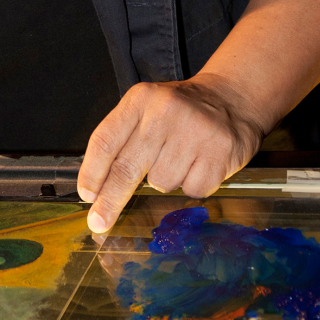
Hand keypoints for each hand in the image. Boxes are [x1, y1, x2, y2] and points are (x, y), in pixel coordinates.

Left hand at [77, 76, 264, 235]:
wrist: (231, 98)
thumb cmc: (180, 110)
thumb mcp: (146, 108)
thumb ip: (122, 139)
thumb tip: (97, 187)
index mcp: (140, 99)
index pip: (106, 141)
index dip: (92, 173)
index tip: (87, 196)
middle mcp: (165, 112)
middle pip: (127, 168)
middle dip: (110, 201)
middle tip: (99, 222)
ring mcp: (194, 132)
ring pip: (161, 183)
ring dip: (165, 181)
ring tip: (178, 159)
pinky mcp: (220, 151)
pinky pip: (192, 190)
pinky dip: (191, 185)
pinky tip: (198, 164)